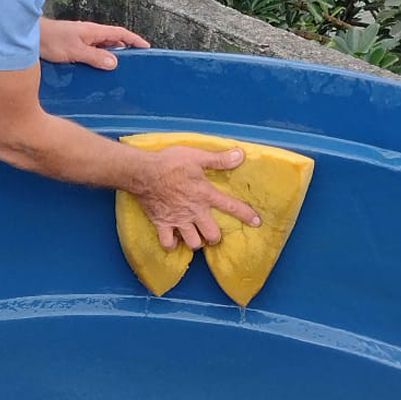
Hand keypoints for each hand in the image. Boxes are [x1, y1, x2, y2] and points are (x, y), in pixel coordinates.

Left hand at [39, 18, 149, 68]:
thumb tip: (115, 62)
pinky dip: (97, 61)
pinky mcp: (72, 47)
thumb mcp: (76, 51)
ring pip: (101, 48)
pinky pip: (90, 54)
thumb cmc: (51, 40)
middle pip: (112, 41)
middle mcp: (89, 34)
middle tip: (134, 65)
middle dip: (124, 50)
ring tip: (117, 72)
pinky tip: (95, 72)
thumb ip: (95, 56)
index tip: (146, 48)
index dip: (134, 40)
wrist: (29, 37)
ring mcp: (81, 40)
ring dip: (109, 57)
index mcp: (94, 31)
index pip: (120, 34)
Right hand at [135, 146, 260, 250]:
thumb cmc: (170, 163)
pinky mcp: (162, 224)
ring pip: (193, 243)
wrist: (144, 172)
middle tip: (212, 232)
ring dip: (196, 241)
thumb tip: (241, 155)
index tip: (257, 222)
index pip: (231, 206)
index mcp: (205, 195)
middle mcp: (194, 212)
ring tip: (194, 235)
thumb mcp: (197, 156)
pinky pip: (168, 243)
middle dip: (215, 236)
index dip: (246, 215)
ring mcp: (177, 220)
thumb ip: (219, 159)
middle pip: (212, 235)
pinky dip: (172, 244)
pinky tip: (174, 238)